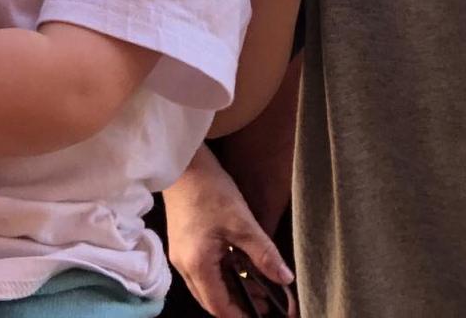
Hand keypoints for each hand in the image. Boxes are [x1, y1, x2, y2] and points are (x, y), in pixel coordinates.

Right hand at [164, 146, 294, 317]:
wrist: (184, 163)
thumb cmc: (211, 190)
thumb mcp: (242, 222)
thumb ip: (264, 254)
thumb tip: (286, 279)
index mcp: (197, 265)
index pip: (220, 308)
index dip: (242, 316)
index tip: (264, 315)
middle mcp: (184, 266)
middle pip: (210, 302)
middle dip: (237, 307)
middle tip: (264, 304)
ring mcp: (180, 256)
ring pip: (205, 288)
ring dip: (229, 292)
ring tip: (257, 287)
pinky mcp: (181, 244)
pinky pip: (201, 272)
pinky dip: (220, 277)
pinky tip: (237, 267)